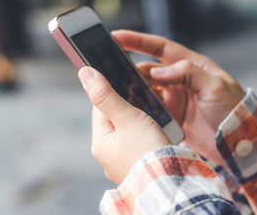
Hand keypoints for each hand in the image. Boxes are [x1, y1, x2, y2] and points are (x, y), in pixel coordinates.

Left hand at [78, 67, 170, 183]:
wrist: (171, 182)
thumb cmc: (148, 150)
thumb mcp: (126, 117)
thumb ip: (105, 95)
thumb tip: (85, 74)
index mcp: (100, 144)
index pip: (100, 109)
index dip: (113, 95)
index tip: (128, 87)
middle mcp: (107, 157)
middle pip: (114, 121)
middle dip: (128, 110)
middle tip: (144, 106)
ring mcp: (122, 164)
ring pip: (127, 133)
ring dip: (138, 124)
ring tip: (152, 121)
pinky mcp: (137, 168)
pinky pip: (137, 146)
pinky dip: (145, 138)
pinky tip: (155, 135)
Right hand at [112, 30, 244, 166]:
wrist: (238, 143)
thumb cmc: (233, 109)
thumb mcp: (215, 86)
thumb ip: (187, 72)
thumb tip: (157, 71)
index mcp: (189, 65)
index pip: (158, 47)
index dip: (136, 40)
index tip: (115, 36)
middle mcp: (178, 79)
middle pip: (147, 69)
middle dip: (129, 70)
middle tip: (111, 74)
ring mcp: (172, 97)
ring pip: (144, 89)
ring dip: (132, 90)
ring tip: (118, 93)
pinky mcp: (169, 115)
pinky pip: (148, 108)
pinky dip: (138, 108)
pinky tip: (130, 110)